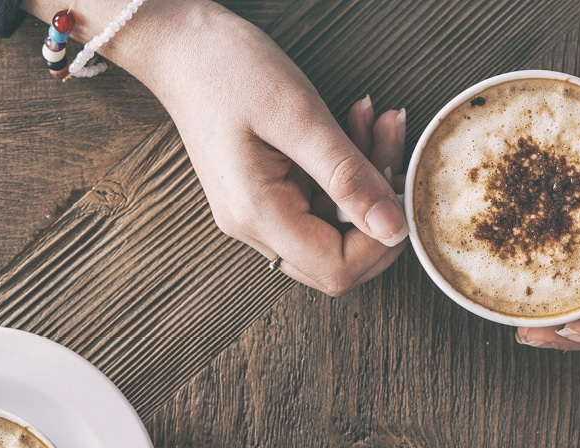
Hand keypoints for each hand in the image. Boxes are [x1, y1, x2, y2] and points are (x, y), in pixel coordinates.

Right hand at [24, 0, 408, 295]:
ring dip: (366, 181)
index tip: (401, 188)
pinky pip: (318, 202)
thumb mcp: (297, 116)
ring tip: (376, 123)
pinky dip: (345, 170)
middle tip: (392, 147)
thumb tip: (392, 226)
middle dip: (377, 210)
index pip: (336, 268)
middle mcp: (253, 226)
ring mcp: (256, 213)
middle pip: (337, 259)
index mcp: (257, 214)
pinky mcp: (263, 194)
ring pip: (332, 226)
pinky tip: (356, 126)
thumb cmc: (226, 69)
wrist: (179, 46)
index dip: (380, 241)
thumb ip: (347, 175)